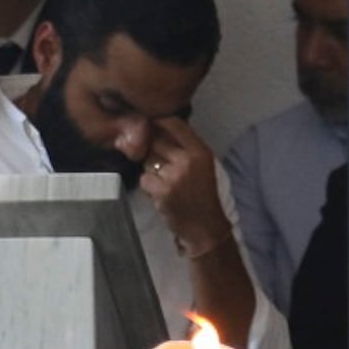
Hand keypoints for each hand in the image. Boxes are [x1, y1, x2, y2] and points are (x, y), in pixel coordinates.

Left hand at [138, 118, 231, 252]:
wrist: (205, 226)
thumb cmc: (202, 193)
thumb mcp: (202, 165)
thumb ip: (184, 146)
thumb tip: (157, 126)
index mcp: (200, 151)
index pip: (174, 123)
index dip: (159, 121)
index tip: (151, 124)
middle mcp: (188, 160)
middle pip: (156, 141)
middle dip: (153, 150)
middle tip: (162, 164)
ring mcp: (174, 176)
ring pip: (147, 160)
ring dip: (150, 170)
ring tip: (164, 181)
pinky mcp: (162, 191)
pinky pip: (144, 179)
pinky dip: (148, 186)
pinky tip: (160, 192)